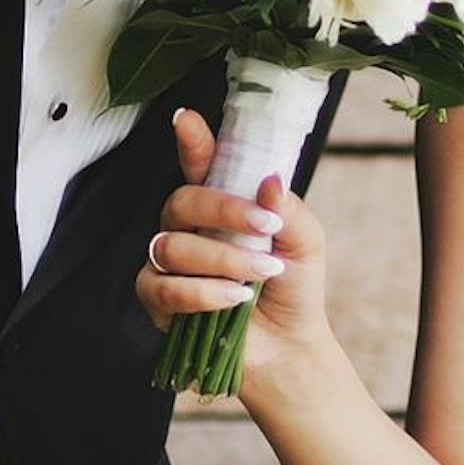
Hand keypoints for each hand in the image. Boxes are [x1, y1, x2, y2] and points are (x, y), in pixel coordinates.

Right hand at [135, 107, 335, 386]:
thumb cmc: (293, 287)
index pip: (199, 164)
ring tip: (260, 277)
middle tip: (267, 230)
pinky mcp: (157, 300)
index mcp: (220, 204)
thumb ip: (288, 209)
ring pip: (174, 246)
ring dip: (224, 261)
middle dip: (225, 211)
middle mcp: (187, 226)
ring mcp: (167, 262)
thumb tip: (269, 180)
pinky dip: (203, 293)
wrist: (288, 345)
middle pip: (181, 200)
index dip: (191, 140)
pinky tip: (233, 299)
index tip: (186, 119)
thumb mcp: (305, 242)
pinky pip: (164, 287)